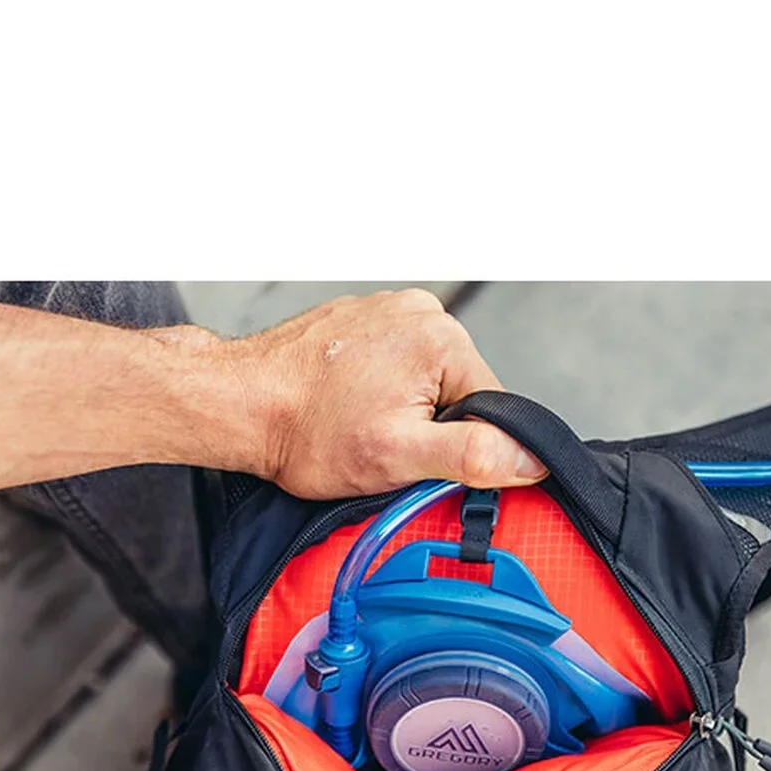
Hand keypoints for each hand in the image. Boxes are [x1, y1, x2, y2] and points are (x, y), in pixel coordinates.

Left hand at [226, 288, 545, 499]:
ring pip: (427, 381)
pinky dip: (377, 391)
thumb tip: (532, 459)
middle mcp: (420, 312)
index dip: (461, 447)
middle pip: (460, 392)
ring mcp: (387, 310)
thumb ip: (475, 455)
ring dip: (402, 410)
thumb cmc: (306, 430)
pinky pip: (394, 365)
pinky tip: (346, 407)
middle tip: (380, 444)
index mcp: (442, 339)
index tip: (417, 458)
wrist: (239, 404)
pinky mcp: (362, 320)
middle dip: (429, 427)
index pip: (491, 408)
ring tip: (358, 424)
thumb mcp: (400, 457)